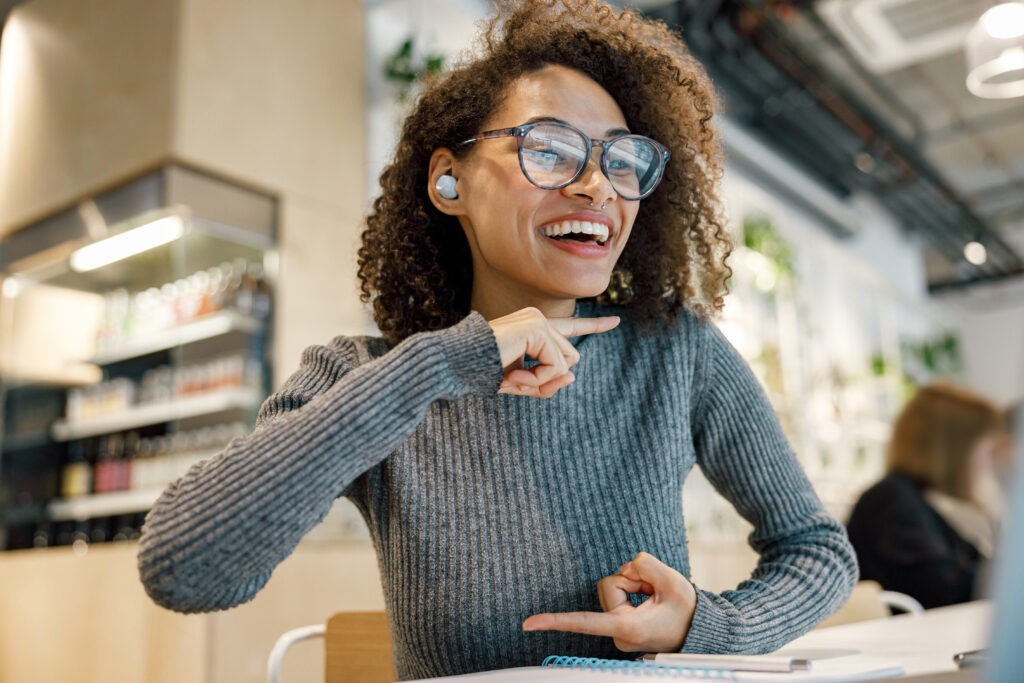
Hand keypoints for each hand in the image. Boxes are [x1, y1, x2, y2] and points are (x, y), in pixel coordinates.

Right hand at [488, 307, 619, 398]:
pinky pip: (555, 366)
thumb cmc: (483, 372)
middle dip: (546, 380)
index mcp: (534, 327)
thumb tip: (573, 375)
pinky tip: (512, 375)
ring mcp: (538, 319)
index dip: (594, 326)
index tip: (617, 320)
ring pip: (565, 364)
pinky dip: (537, 379)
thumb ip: (547, 383)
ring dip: (540, 381)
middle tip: (514, 382)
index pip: (570, 327)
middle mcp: (538, 318)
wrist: (456, 363)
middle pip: (570, 360)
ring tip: (510, 377)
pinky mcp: (536, 328)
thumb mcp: (521, 384)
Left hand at [522, 552, 696, 651]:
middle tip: (655, 593)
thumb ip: (646, 565)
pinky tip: (648, 599)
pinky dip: (632, 589)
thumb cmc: (686, 611)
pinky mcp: (617, 622)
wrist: (697, 629)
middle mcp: (618, 633)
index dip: (556, 620)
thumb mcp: (674, 582)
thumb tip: (626, 566)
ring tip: (654, 599)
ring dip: (633, 585)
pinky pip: (617, 592)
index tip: (528, 624)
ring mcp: (616, 629)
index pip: (586, 622)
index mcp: (627, 628)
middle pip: (608, 585)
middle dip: (631, 580)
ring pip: (612, 587)